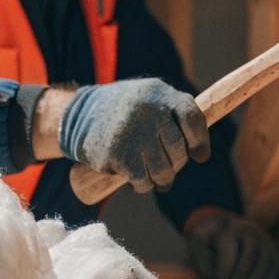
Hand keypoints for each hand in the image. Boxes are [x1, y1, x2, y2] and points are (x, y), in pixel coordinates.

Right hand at [58, 79, 208, 192]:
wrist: (78, 115)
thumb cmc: (124, 112)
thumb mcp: (149, 99)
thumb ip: (174, 115)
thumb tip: (200, 150)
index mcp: (160, 93)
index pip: (193, 118)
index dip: (200, 141)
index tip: (200, 156)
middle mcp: (149, 109)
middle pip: (179, 149)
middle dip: (177, 164)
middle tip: (169, 167)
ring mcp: (133, 131)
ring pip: (164, 170)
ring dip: (163, 179)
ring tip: (156, 177)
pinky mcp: (118, 153)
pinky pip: (143, 181)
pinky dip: (143, 185)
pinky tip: (137, 180)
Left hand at [184, 211, 278, 278]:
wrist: (231, 230)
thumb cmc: (212, 241)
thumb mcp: (198, 241)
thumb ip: (199, 254)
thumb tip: (213, 272)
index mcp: (231, 228)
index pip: (230, 248)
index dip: (224, 270)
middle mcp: (254, 232)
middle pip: (253, 257)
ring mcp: (270, 243)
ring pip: (270, 264)